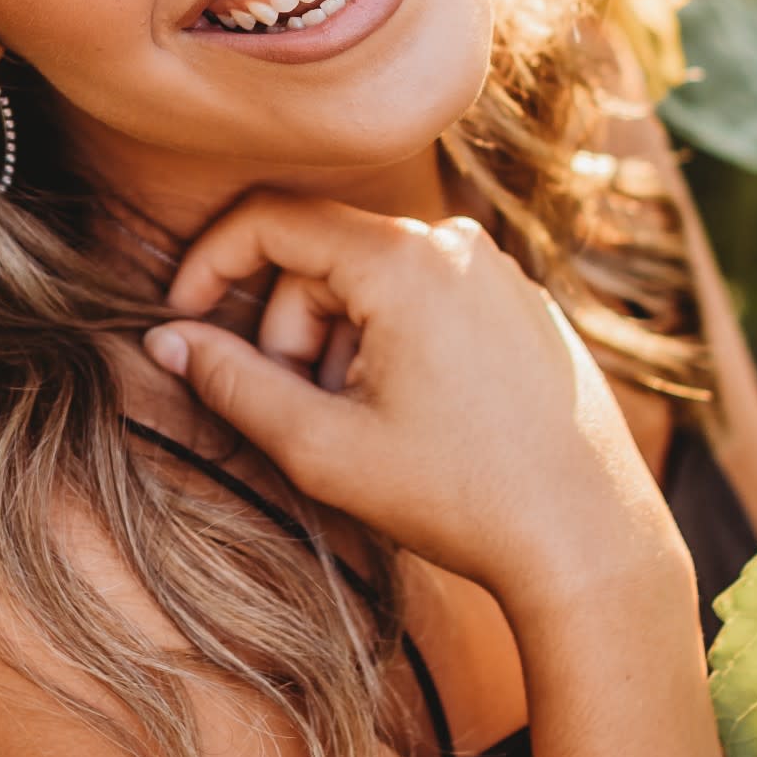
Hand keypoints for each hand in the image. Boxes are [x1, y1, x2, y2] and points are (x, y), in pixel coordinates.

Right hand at [143, 189, 684, 604]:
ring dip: (340, 343)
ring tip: (366, 426)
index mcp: (405, 262)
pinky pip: (428, 297)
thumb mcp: (323, 447)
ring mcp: (499, 271)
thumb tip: (165, 340)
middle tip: (300, 414)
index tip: (183, 324)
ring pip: (373, 280)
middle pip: (322, 256)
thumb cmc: (459, 498)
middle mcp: (457, 244)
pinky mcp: (524, 303)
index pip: (271, 217)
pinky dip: (392, 344)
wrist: (590, 539)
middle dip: (287, 330)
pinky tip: (416, 420)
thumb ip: (233, 382)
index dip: (208, 264)